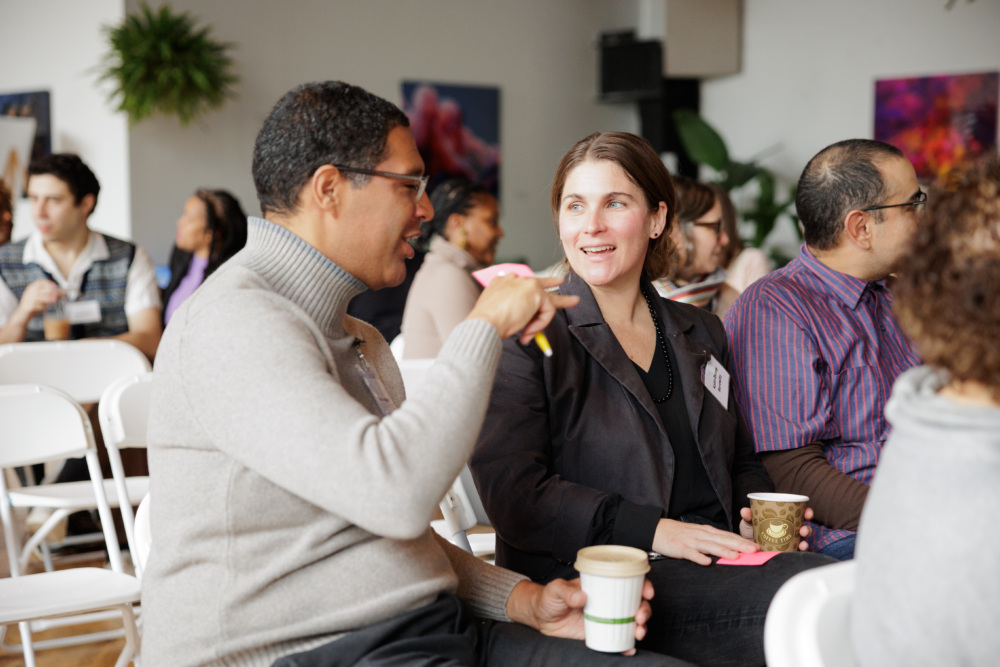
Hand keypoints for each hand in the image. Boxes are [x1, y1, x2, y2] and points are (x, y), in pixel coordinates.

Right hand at [13, 279, 61, 321]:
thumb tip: (63, 294)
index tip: (55, 286)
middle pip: (41, 289)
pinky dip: (42, 307)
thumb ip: (50, 296)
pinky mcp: (28, 307)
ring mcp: (27, 299)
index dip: (48, 283)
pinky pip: (37, 306)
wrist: (22, 315)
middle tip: (58, 295)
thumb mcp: (42, 299)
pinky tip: (44, 309)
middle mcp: (29, 292)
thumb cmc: (34, 306)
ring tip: (54, 301)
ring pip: (39, 297)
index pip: (39, 282)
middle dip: (51, 292)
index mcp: (31, 288)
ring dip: (48, 299)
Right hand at [466, 275, 578, 343]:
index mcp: (501, 283)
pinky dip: (541, 324)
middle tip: (562, 280)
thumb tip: (527, 325)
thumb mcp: (499, 313)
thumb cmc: (487, 323)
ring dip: (545, 318)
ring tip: (573, 302)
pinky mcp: (536, 292)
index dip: (530, 292)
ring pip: (547, 300)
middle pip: (538, 283)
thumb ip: (514, 313)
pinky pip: (547, 311)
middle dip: (552, 282)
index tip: (534, 296)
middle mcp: (513, 279)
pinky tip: (529, 332)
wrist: (485, 323)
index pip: (520, 284)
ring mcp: (526, 284)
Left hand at [505, 578, 655, 653]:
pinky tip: (629, 649)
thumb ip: (566, 592)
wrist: (540, 618)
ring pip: (631, 622)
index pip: (627, 581)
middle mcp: (608, 601)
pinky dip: (627, 645)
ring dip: (640, 627)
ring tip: (638, 633)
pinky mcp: (600, 633)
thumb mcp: (555, 589)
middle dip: (645, 610)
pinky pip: (618, 639)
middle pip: (635, 603)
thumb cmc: (549, 597)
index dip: (642, 585)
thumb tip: (582, 596)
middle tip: (640, 618)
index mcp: (601, 585)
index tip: (647, 592)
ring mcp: (606, 618)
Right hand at [652, 518, 756, 565]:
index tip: (757, 547)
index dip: (742, 541)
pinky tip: (707, 562)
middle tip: (754, 550)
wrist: (657, 529)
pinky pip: (690, 553)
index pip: (727, 536)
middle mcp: (701, 534)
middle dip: (739, 545)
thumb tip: (731, 549)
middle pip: (723, 540)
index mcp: (707, 531)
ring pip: (709, 546)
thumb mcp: (698, 534)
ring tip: (736, 557)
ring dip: (723, 551)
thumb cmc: (680, 534)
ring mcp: (690, 541)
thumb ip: (713, 541)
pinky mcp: (679, 548)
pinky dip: (698, 557)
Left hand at [739, 506, 814, 551]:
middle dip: (807, 527)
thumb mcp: (749, 522)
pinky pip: (797, 551)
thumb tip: (745, 511)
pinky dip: (801, 549)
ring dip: (805, 538)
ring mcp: (789, 542)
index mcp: (784, 520)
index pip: (799, 515)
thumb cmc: (750, 531)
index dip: (806, 513)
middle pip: (803, 527)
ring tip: (802, 535)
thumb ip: (748, 516)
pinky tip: (800, 547)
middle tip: (803, 528)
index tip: (807, 511)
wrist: (746, 547)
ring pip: (803, 539)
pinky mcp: (787, 552)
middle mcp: (790, 531)